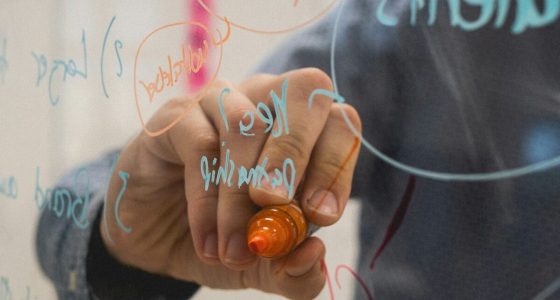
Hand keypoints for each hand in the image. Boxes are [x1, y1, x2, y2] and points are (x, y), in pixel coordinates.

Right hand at [101, 68, 361, 298]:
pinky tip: (207, 240)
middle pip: (303, 92)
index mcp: (303, 130)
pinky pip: (200, 144)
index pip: (341, 123)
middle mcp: (267, 102)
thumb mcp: (265, 264)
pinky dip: (207, 200)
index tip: (320, 217)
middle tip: (275, 207)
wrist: (156, 236)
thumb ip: (295, 269)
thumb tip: (314, 253)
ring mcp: (222, 102)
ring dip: (242, 195)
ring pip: (247, 125)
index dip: (336, 166)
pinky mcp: (178, 116)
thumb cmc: (223, 235)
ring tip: (235, 250)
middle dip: (295, 156)